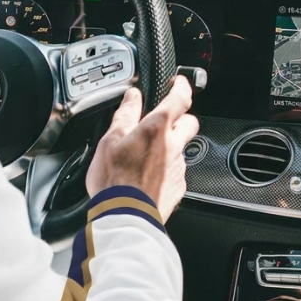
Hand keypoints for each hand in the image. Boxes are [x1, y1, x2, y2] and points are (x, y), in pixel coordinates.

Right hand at [86, 77, 199, 221]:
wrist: (126, 217)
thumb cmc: (115, 181)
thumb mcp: (110, 140)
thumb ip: (125, 115)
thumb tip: (132, 96)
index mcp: (157, 128)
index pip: (179, 98)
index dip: (181, 86)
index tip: (178, 83)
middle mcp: (173, 146)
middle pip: (189, 123)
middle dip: (181, 117)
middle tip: (165, 120)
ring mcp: (178, 167)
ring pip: (182, 148)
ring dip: (170, 146)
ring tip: (146, 154)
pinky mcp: (177, 187)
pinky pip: (176, 170)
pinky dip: (166, 168)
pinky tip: (149, 175)